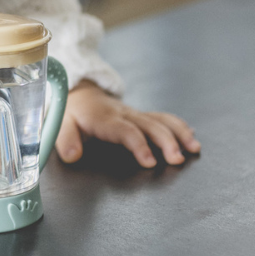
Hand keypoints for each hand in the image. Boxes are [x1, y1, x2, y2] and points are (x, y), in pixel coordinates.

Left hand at [56, 80, 200, 167]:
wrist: (80, 93)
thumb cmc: (72, 113)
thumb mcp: (61, 124)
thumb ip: (65, 140)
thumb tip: (73, 156)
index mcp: (105, 119)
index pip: (126, 131)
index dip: (139, 146)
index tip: (150, 162)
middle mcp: (124, 115)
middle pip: (150, 125)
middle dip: (167, 141)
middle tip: (178, 159)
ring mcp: (135, 114)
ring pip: (161, 120)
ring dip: (179, 133)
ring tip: (194, 148)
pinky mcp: (141, 116)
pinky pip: (162, 118)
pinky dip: (178, 126)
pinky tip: (191, 136)